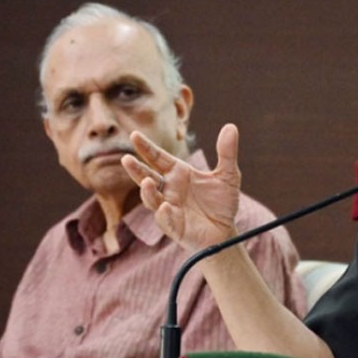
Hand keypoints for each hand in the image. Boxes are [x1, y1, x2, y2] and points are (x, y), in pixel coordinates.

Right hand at [121, 124, 241, 251]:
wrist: (226, 231)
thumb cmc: (222, 202)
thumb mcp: (228, 175)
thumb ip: (227, 152)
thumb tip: (231, 126)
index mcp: (178, 173)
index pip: (158, 158)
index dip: (146, 147)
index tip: (134, 135)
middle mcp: (169, 189)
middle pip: (147, 177)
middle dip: (136, 169)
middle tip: (126, 158)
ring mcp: (169, 208)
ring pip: (151, 199)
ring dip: (147, 191)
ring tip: (146, 182)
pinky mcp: (174, 226)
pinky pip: (165, 220)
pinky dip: (163, 214)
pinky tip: (165, 207)